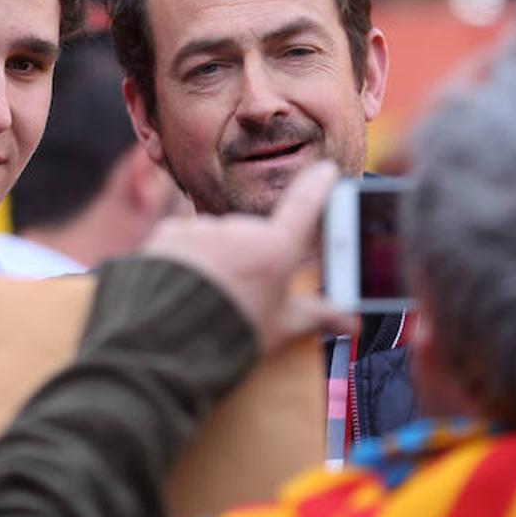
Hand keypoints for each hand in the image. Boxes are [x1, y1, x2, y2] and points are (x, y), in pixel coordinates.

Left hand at [143, 162, 356, 352]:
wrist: (163, 345)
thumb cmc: (228, 338)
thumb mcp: (279, 329)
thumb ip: (317, 316)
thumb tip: (353, 323)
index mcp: (274, 250)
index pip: (305, 205)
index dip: (318, 186)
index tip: (326, 171)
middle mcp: (239, 230)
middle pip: (254, 234)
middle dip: (252, 256)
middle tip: (243, 292)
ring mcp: (203, 229)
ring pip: (218, 237)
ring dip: (216, 258)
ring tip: (207, 295)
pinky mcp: (169, 233)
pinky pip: (185, 239)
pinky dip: (186, 257)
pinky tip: (183, 284)